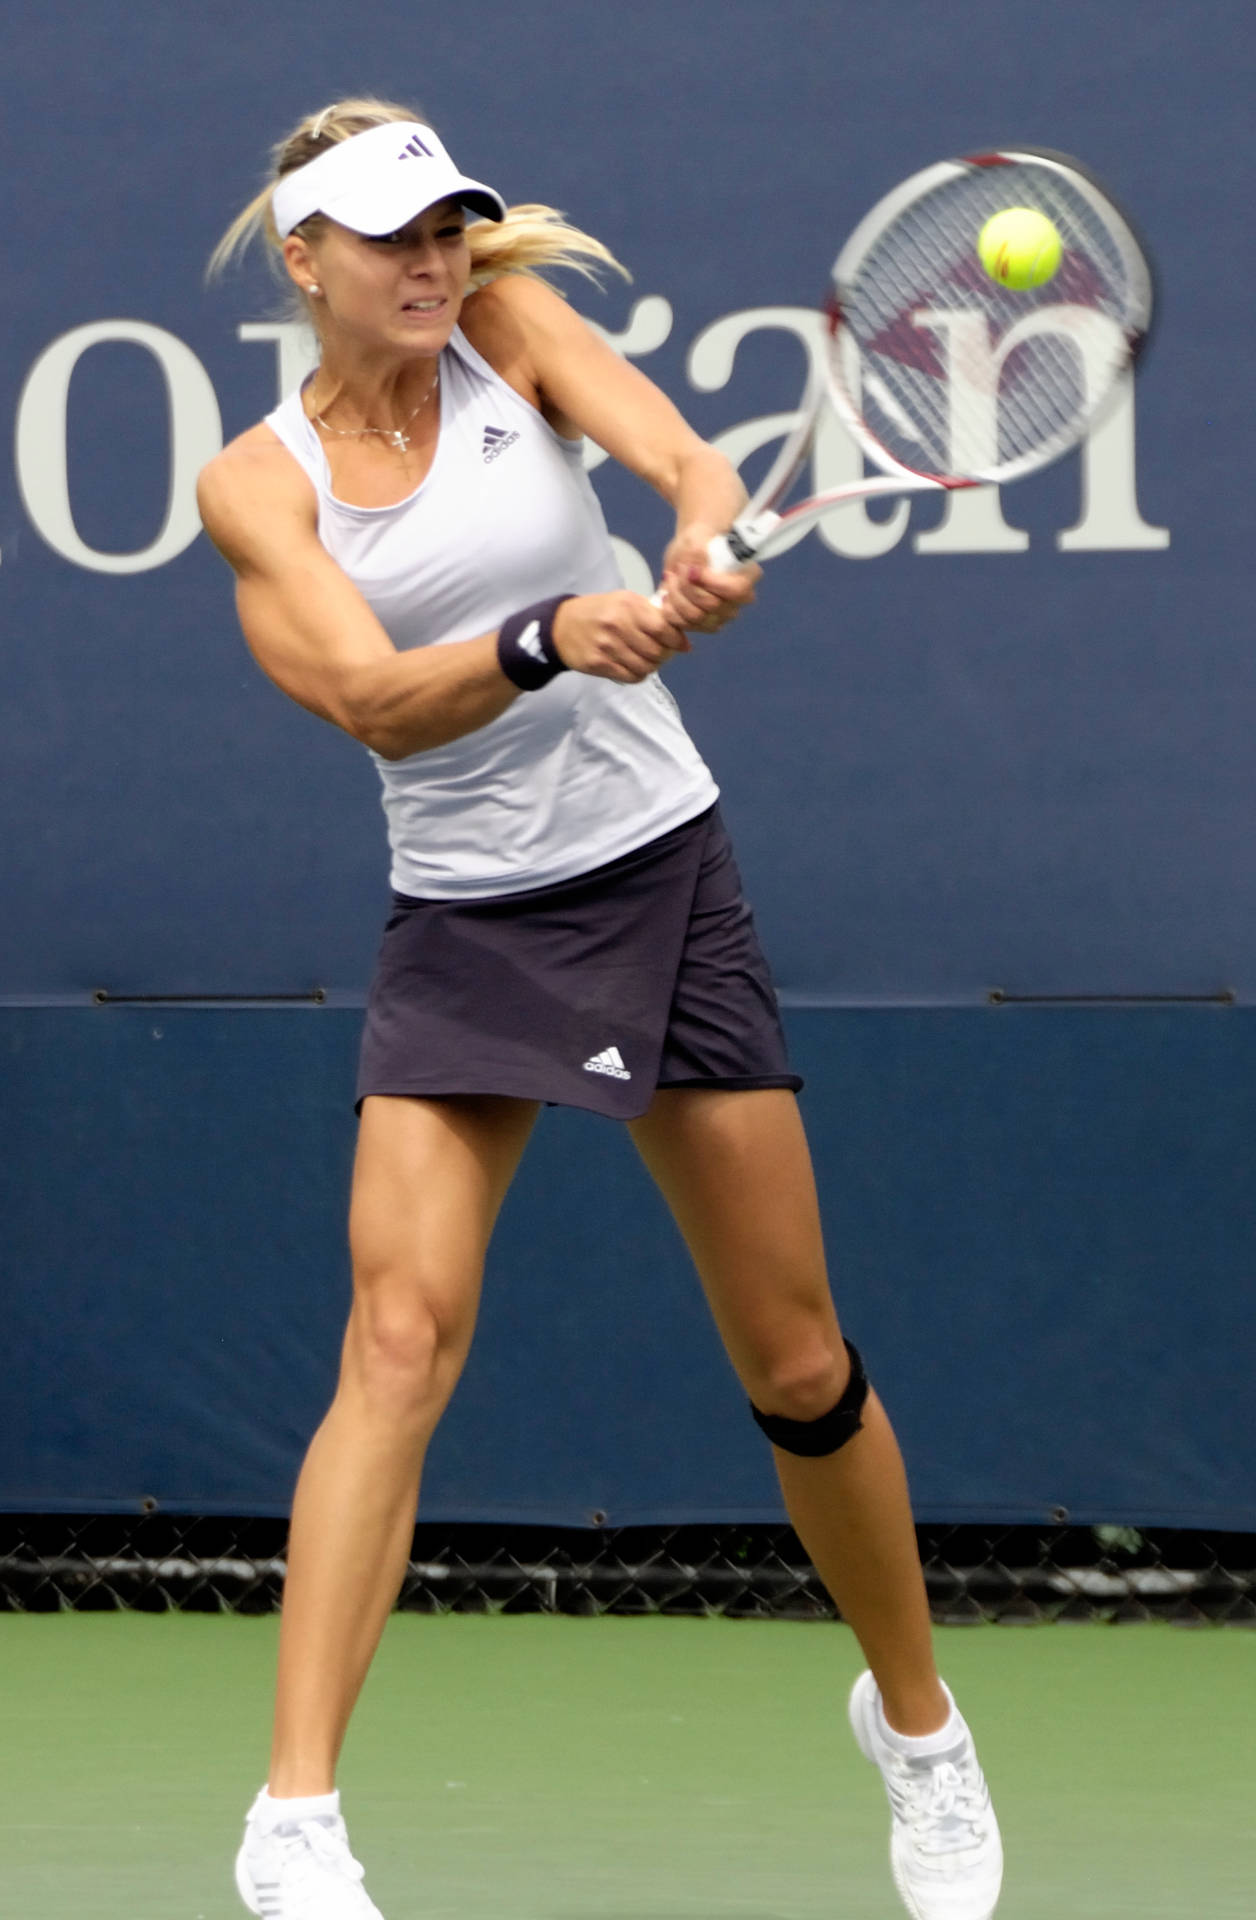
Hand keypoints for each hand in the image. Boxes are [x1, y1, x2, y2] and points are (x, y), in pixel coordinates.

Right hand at [551, 591, 690, 682]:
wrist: (561, 626)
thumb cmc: (600, 612)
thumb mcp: (624, 602)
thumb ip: (651, 614)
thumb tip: (682, 638)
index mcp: (627, 605)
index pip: (663, 627)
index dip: (676, 640)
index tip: (681, 644)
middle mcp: (617, 624)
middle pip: (656, 651)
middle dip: (665, 656)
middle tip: (663, 654)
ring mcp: (606, 645)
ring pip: (645, 667)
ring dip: (652, 667)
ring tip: (648, 661)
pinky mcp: (598, 663)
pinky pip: (630, 676)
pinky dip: (638, 675)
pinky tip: (635, 667)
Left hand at [658, 524, 761, 632]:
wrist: (689, 553)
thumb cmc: (699, 541)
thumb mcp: (697, 538)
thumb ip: (697, 552)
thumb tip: (695, 570)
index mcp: (748, 576)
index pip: (737, 589)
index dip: (711, 582)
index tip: (691, 569)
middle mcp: (738, 601)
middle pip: (712, 605)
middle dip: (687, 586)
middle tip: (677, 569)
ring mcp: (722, 616)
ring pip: (696, 617)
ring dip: (676, 597)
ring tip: (670, 578)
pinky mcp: (705, 625)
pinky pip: (685, 626)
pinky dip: (671, 610)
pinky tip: (667, 594)